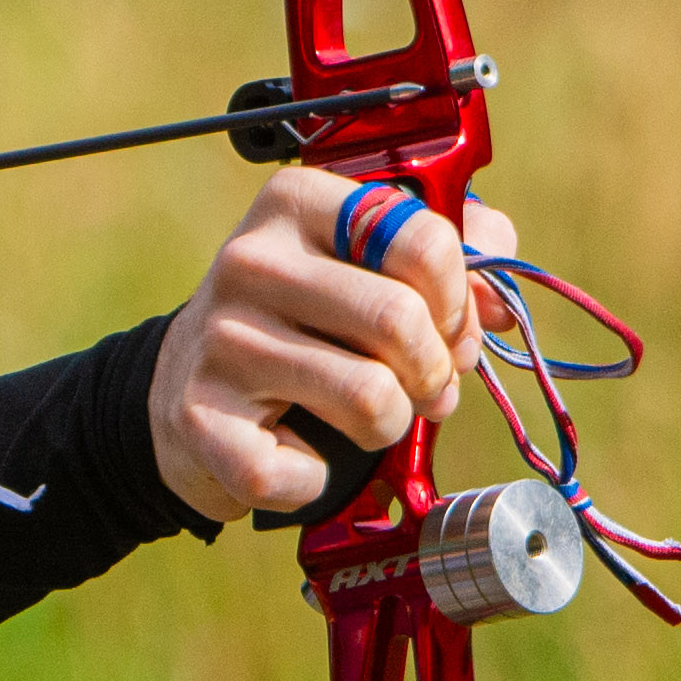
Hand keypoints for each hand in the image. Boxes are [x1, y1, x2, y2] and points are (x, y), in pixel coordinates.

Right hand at [150, 167, 504, 523]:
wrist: (181, 384)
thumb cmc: (302, 321)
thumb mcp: (366, 263)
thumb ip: (450, 255)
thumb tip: (499, 301)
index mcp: (298, 202)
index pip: (424, 241)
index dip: (458, 303)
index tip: (446, 328)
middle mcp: (251, 260)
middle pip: (401, 321)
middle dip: (433, 372)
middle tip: (423, 387)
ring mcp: (220, 339)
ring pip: (370, 399)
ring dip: (388, 426)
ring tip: (369, 417)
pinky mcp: (200, 417)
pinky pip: (303, 470)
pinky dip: (317, 478)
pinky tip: (301, 453)